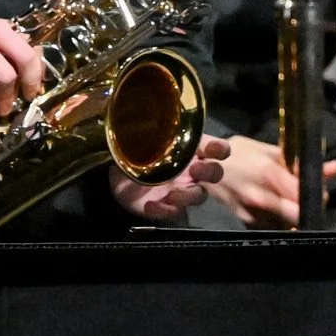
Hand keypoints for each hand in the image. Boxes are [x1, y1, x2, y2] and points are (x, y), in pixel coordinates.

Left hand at [111, 134, 230, 220]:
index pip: (216, 149)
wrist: (116, 176)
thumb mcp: (142, 139)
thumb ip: (153, 134)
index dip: (220, 149)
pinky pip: (176, 213)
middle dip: (209, 172)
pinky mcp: (170, 208)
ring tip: (170, 195)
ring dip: (188, 195)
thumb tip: (151, 123)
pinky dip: (165, 210)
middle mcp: (192, 170)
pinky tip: (151, 205)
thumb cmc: (133, 152)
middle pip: (215, 173)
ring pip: (199, 195)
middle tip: (194, 170)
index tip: (212, 150)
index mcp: (191, 150)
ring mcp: (182, 190)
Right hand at [203, 134, 335, 228]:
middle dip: (308, 209)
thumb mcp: (270, 150)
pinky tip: (278, 206)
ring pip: (287, 224)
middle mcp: (260, 198)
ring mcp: (252, 213)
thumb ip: (302, 163)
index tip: (320, 190)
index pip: (304, 196)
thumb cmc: (239, 153)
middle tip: (310, 199)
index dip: (317, 194)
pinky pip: (273, 226)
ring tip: (293, 200)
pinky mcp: (246, 222)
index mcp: (269, 174)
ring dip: (295, 215)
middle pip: (298, 216)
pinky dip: (281, 219)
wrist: (203, 166)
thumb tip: (335, 167)